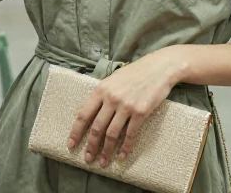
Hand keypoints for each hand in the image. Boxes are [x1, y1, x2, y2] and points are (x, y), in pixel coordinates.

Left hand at [67, 49, 182, 166]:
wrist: (159, 68)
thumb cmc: (134, 73)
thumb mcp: (113, 79)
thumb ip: (101, 95)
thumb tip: (91, 113)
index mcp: (101, 90)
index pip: (83, 114)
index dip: (76, 132)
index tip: (71, 145)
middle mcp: (111, 99)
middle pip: (96, 128)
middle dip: (91, 146)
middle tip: (88, 159)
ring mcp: (126, 106)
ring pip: (112, 134)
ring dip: (106, 151)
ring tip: (103, 162)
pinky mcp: (141, 112)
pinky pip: (130, 134)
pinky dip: (125, 147)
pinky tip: (122, 156)